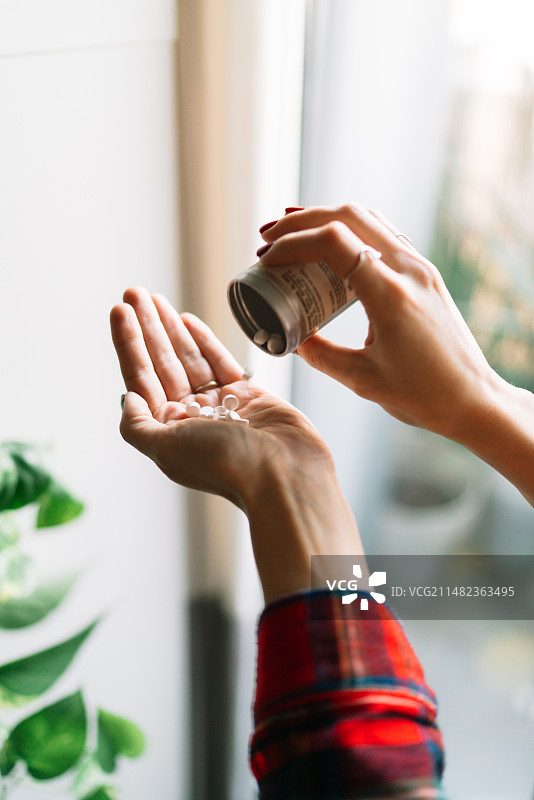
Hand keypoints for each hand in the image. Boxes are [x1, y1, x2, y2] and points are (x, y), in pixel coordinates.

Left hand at [110, 287, 363, 601]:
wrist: (284, 473)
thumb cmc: (226, 464)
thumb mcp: (167, 449)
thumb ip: (138, 426)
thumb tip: (128, 397)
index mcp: (167, 430)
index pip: (140, 377)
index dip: (128, 343)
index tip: (120, 309)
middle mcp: (190, 417)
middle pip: (161, 362)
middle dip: (146, 326)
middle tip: (133, 291)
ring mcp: (219, 405)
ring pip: (188, 358)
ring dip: (170, 327)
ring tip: (154, 298)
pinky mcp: (248, 396)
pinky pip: (220, 362)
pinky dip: (203, 340)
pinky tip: (188, 319)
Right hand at [259, 203, 501, 439]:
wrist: (475, 400)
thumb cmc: (425, 396)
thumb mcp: (361, 379)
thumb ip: (319, 355)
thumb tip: (291, 338)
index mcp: (390, 295)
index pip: (333, 242)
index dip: (292, 243)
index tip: (266, 259)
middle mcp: (409, 270)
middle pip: (348, 215)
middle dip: (301, 221)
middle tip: (269, 237)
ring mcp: (421, 268)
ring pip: (368, 218)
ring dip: (327, 220)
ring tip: (294, 236)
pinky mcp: (426, 274)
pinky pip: (384, 235)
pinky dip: (352, 232)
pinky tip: (333, 248)